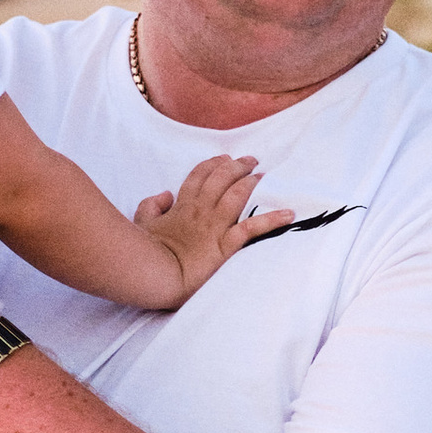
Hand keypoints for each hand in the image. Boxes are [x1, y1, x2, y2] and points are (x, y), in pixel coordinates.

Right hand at [132, 153, 290, 299]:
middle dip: (237, 166)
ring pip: (238, 195)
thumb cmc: (146, 252)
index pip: (199, 176)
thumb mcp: (143, 223)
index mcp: (182, 206)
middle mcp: (201, 210)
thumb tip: (165, 194)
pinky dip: (272, 220)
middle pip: (222, 178)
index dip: (213, 164)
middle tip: (251, 160)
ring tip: (264, 176)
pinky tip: (288, 214)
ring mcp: (215, 226)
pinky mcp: (226, 244)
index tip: (224, 158)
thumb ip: (152, 205)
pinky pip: (253, 228)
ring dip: (252, 183)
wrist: (155, 274)